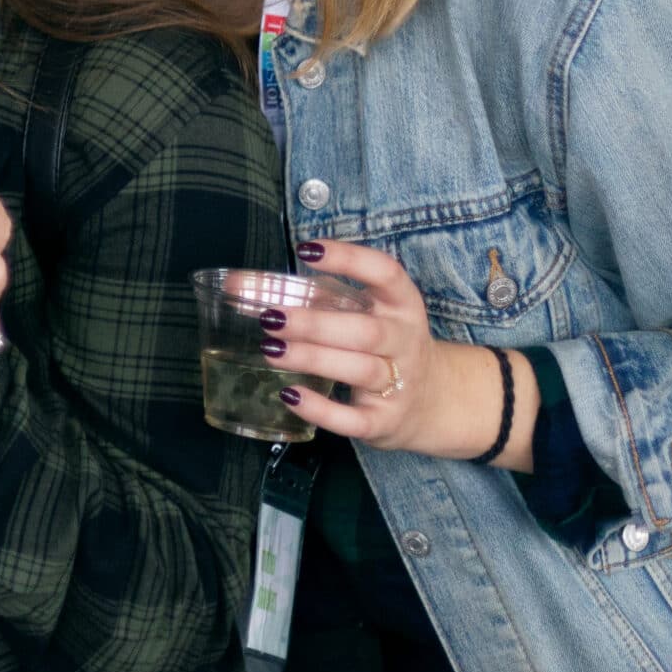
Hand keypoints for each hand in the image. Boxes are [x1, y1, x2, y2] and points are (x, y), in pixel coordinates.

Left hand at [270, 239, 496, 458]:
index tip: (306, 251)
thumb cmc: (381, 344)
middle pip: (366, 331)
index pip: (385, 273)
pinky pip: (355, 419)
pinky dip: (322, 410)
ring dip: (313, 359)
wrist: (432, 400)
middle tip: (271, 317)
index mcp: (402, 305)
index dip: (349, 259)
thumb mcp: (365, 314)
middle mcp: (405, 341)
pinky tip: (290, 395)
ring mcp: (400, 384)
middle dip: (315, 324)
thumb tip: (239, 286)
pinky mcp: (386, 421)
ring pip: (360, 370)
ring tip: (270, 351)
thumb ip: (314, 297)